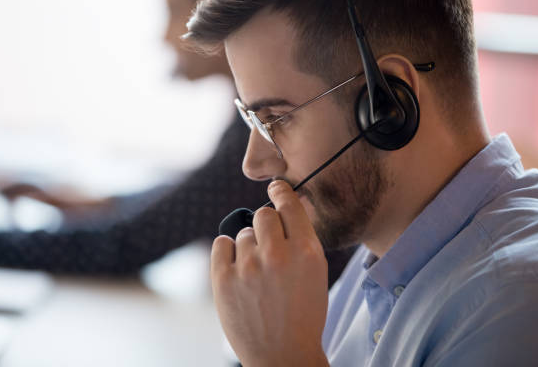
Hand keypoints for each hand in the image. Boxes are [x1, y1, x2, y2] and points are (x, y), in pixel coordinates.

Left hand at [211, 180, 328, 366]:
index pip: (289, 203)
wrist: (282, 355)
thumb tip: (283, 205)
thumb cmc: (303, 313)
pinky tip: (238, 267)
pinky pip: (221, 243)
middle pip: (263, 214)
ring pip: (242, 233)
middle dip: (265, 224)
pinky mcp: (223, 280)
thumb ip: (301, 239)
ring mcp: (248, 267)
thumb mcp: (316, 273)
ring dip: (248, 246)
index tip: (276, 188)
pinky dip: (227, 251)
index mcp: (307, 251)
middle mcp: (277, 254)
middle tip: (268, 244)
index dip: (281, 192)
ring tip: (256, 273)